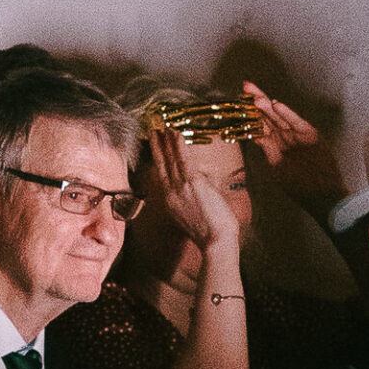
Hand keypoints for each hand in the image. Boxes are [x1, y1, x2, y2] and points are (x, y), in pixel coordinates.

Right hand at [148, 127, 241, 253]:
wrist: (215, 241)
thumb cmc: (211, 232)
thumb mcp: (198, 213)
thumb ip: (198, 195)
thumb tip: (205, 181)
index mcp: (171, 202)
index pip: (162, 176)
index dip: (158, 159)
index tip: (155, 147)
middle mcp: (171, 193)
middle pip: (161, 165)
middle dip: (157, 146)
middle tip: (153, 130)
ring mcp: (180, 187)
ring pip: (170, 159)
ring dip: (166, 140)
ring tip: (163, 126)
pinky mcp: (192, 183)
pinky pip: (183, 158)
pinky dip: (178, 144)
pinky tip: (175, 132)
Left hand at [239, 80, 345, 212]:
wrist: (321, 193)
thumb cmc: (300, 186)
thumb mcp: (276, 169)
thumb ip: (266, 153)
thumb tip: (253, 140)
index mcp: (274, 143)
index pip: (259, 123)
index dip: (248, 112)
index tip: (237, 101)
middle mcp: (284, 135)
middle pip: (268, 115)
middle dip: (256, 101)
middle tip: (245, 87)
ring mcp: (297, 134)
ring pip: (280, 117)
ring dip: (268, 106)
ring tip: (255, 97)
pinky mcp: (310, 135)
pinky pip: (296, 122)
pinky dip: (287, 114)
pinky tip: (278, 105)